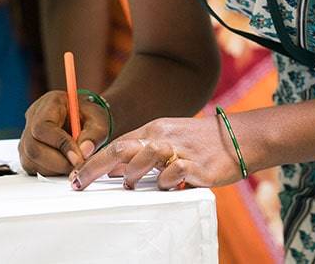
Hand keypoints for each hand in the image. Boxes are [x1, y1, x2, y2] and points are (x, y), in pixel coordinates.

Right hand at [18, 90, 108, 174]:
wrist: (85, 122)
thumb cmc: (89, 117)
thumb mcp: (99, 120)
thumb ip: (95, 134)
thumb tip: (85, 152)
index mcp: (49, 104)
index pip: (43, 126)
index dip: (60, 144)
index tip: (79, 157)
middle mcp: (32, 119)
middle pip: (33, 147)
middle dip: (58, 162)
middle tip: (78, 166)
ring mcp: (26, 138)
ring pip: (31, 161)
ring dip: (55, 169)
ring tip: (74, 163)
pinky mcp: (27, 154)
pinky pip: (33, 168)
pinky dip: (51, 172)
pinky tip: (66, 165)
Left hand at [69, 116, 244, 190]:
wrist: (238, 138)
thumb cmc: (200, 143)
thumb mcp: (169, 139)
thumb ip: (144, 152)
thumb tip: (116, 169)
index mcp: (154, 129)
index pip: (117, 144)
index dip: (94, 161)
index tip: (76, 176)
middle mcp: (163, 136)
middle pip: (122, 148)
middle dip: (96, 167)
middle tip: (79, 183)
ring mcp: (180, 150)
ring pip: (146, 155)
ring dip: (132, 172)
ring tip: (129, 184)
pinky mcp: (197, 166)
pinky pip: (174, 172)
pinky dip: (165, 181)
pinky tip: (166, 185)